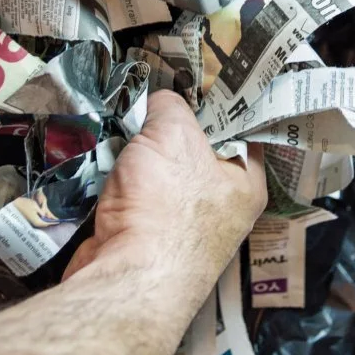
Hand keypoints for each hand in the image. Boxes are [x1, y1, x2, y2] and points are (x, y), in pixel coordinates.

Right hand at [64, 90, 266, 293]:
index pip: (240, 128)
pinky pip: (135, 192)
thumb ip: (169, 105)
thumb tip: (160, 100)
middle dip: (169, 123)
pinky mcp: (145, 236)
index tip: (191, 75)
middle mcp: (222, 206)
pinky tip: (108, 153)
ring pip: (161, 169)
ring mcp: (182, 225)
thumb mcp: (173, 133)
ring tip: (125, 117)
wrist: (125, 279)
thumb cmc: (167, 204)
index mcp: (246, 182)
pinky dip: (121, 174)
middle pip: (196, 146)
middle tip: (151, 92)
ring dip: (140, 149)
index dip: (215, 100)